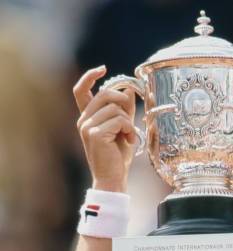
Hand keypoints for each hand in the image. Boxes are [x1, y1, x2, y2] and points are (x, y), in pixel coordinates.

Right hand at [73, 66, 135, 191]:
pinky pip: (118, 119)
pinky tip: (130, 140)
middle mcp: (83, 120)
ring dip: (128, 120)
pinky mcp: (95, 134)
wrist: (112, 179)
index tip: (104, 69)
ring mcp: (87, 127)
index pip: (81, 90)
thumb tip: (128, 90)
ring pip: (114, 108)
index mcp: (86, 118)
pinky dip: (129, 128)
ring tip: (130, 135)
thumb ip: (124, 110)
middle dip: (122, 100)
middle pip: (104, 94)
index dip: (90, 76)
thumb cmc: (117, 157)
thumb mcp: (122, 129)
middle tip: (131, 117)